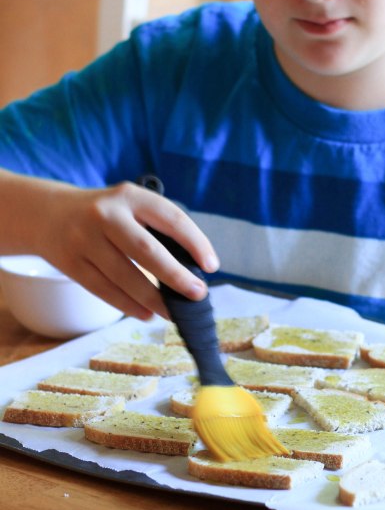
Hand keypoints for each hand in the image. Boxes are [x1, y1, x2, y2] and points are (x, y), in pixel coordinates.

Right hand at [6, 176, 218, 320]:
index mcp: (130, 196)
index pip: (171, 218)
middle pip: (146, 250)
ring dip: (153, 299)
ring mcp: (84, 239)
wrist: (48, 213)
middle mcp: (106, 214)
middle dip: (176, 276)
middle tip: (197, 295)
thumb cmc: (106, 215)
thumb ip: (156, 228)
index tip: (211, 266)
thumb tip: (191, 270)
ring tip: (173, 312)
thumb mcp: (130, 206)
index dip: (195, 242)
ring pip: (124, 276)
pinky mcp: (70, 262)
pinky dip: (127, 305)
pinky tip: (146, 313)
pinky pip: (103, 289)